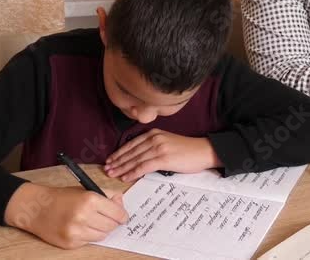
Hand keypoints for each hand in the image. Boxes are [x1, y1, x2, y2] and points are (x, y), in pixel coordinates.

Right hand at [5, 182, 127, 248]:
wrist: (37, 208)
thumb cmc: (63, 197)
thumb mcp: (86, 189)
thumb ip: (108, 195)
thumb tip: (122, 205)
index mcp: (90, 199)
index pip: (118, 214)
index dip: (122, 215)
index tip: (122, 216)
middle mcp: (83, 216)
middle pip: (112, 226)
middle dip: (112, 222)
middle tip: (107, 218)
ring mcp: (76, 232)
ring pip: (102, 236)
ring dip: (101, 229)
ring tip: (92, 222)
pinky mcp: (70, 243)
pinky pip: (89, 242)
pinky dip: (88, 235)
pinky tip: (80, 227)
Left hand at [104, 129, 220, 181]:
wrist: (203, 151)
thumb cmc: (187, 150)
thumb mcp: (167, 142)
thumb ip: (153, 146)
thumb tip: (139, 158)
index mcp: (154, 133)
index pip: (131, 144)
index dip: (119, 153)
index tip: (110, 160)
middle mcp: (154, 138)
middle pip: (131, 152)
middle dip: (117, 162)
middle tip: (106, 169)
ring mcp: (159, 148)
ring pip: (135, 159)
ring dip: (122, 168)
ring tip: (112, 174)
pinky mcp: (164, 158)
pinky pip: (144, 166)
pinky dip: (133, 172)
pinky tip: (126, 177)